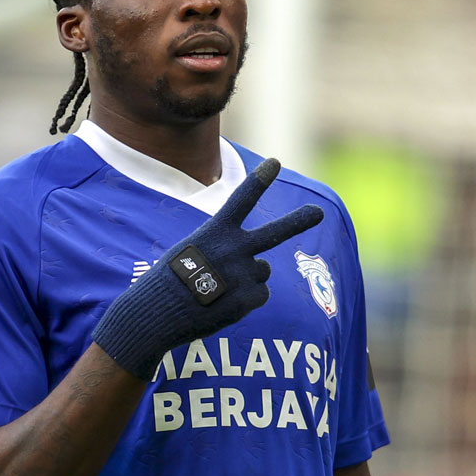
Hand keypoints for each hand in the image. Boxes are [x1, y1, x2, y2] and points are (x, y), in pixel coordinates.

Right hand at [90, 158, 322, 377]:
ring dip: (248, 277)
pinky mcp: (249, 298)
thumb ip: (226, 250)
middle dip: (298, 221)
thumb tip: (263, 267)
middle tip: (318, 212)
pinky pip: (260, 294)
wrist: (157, 313)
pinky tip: (224, 304)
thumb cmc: (170, 281)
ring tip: (220, 289)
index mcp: (215, 231)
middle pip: (274, 232)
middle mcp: (234, 249)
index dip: (259, 180)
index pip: (241, 200)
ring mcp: (244, 273)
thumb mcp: (191, 251)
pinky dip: (247, 300)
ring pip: (262, 270)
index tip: (274, 162)